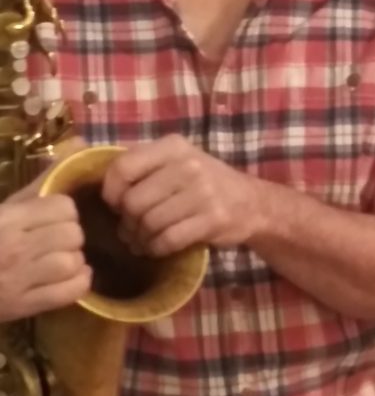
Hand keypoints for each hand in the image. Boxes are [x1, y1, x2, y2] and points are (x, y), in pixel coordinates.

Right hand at [0, 136, 91, 321]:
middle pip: (72, 234)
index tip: (54, 217)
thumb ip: (44, 178)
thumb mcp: (7, 205)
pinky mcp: (22, 306)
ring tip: (60, 259)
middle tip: (57, 240)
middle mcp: (14, 248)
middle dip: (70, 236)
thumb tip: (80, 144)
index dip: (64, 212)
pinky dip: (77, 283)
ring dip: (73, 261)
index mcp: (7, 219)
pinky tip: (70, 277)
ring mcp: (18, 280)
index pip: (63, 208)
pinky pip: (71, 291)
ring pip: (72, 262)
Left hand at [102, 134, 265, 256]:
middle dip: (127, 221)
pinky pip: (167, 240)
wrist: (251, 202)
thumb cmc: (204, 182)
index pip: (123, 168)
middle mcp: (188, 164)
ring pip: (149, 223)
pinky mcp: (212, 219)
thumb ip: (144, 166)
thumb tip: (102, 192)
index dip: (111, 192)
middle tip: (132, 228)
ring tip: (144, 240)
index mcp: (173, 146)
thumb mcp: (178, 161)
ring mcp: (203, 192)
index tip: (116, 204)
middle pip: (133, 201)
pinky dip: (157, 248)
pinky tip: (159, 247)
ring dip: (141, 238)